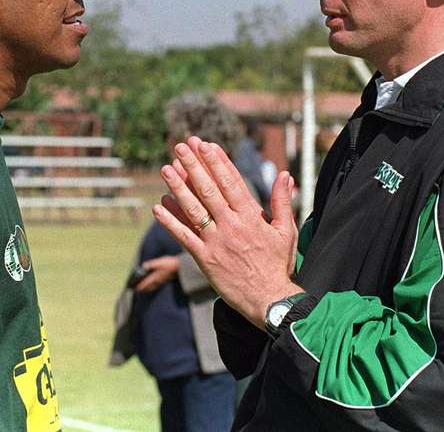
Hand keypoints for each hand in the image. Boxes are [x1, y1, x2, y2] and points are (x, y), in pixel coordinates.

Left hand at [134, 255, 179, 292]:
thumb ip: (150, 264)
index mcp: (154, 277)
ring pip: (153, 287)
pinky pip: (157, 285)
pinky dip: (153, 286)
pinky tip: (154, 283)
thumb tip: (143, 266)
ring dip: (148, 288)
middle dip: (143, 288)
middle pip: (148, 287)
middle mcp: (157, 281)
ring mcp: (162, 281)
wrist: (179, 267)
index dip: (139, 286)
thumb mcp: (158, 262)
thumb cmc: (168, 264)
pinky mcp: (165, 280)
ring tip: (145, 288)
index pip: (145, 284)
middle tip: (138, 289)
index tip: (135, 288)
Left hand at [153, 137, 302, 328]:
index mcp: (251, 216)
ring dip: (177, 187)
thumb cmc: (277, 265)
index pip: (231, 182)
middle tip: (181, 146)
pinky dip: (170, 221)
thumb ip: (282, 201)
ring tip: (166, 168)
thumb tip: (285, 175)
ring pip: (193, 209)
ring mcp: (216, 242)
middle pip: (209, 189)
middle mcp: (232, 225)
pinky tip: (158, 206)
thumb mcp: (285, 231)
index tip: (206, 145)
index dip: (217, 162)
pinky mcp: (205, 259)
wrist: (269, 300)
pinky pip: (184, 236)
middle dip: (194, 165)